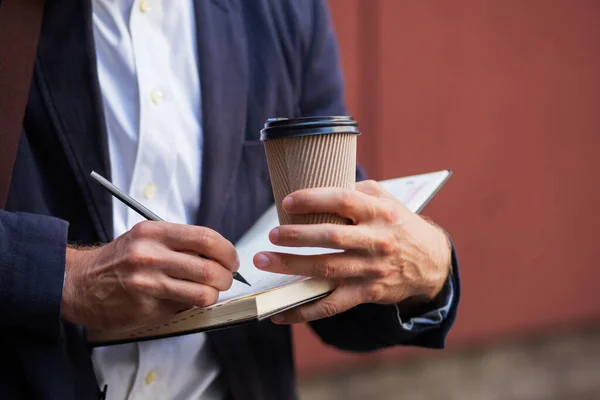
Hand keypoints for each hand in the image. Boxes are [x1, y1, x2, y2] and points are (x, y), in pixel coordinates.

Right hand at [61, 221, 238, 330]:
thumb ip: (180, 242)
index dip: (228, 251)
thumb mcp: (147, 237)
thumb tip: (219, 255)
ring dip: (214, 295)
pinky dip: (192, 304)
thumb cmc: (118, 259)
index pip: (207, 238)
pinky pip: (184, 307)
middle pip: (210, 268)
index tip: (231, 259)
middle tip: (225, 279)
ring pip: (203, 293)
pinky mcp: (147, 308)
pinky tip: (185, 299)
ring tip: (209, 292)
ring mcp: (149, 284)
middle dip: (226, 277)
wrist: (79, 283)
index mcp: (155, 233)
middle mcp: (152, 256)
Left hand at [253, 180, 451, 323]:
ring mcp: (370, 269)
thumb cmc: (399, 225)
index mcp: (378, 212)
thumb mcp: (386, 200)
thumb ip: (356, 190)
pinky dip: (304, 311)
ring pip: (326, 270)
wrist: (431, 262)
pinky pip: (331, 305)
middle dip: (297, 236)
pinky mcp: (366, 293)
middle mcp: (375, 240)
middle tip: (272, 235)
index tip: (287, 202)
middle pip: (330, 237)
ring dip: (292, 266)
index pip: (342, 200)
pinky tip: (279, 312)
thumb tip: (317, 186)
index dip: (312, 200)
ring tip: (264, 261)